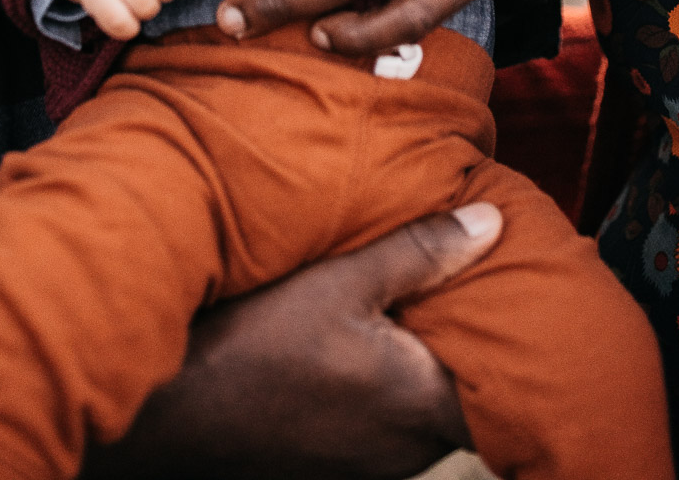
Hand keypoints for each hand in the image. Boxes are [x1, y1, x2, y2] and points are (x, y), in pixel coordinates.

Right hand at [78, 203, 501, 478]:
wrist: (165, 418)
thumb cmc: (252, 346)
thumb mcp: (340, 280)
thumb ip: (421, 253)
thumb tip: (491, 223)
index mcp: (421, 406)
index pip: (505, 385)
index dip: (513, 338)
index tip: (512, 290)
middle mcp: (406, 451)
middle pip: (461, 394)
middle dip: (463, 341)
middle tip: (460, 278)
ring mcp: (367, 468)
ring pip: (419, 409)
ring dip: (419, 363)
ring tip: (408, 301)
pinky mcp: (332, 467)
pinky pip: (382, 424)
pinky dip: (383, 385)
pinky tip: (360, 341)